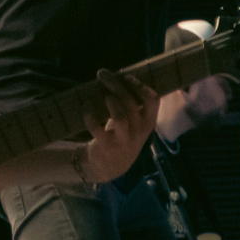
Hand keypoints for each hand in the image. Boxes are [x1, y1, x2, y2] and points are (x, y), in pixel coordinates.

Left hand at [80, 69, 161, 183]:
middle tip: (102, 74)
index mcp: (148, 122)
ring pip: (120, 116)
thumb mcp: (134, 122)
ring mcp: (124, 139)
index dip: (139, 85)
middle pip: (131, 103)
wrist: (112, 165)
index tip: (125, 76)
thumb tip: (116, 77)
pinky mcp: (106, 145)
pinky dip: (89, 113)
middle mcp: (139, 131)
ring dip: (109, 101)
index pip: (153, 100)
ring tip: (101, 94)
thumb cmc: (122, 135)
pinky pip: (96, 127)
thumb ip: (132, 104)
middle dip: (116, 85)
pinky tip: (86, 106)